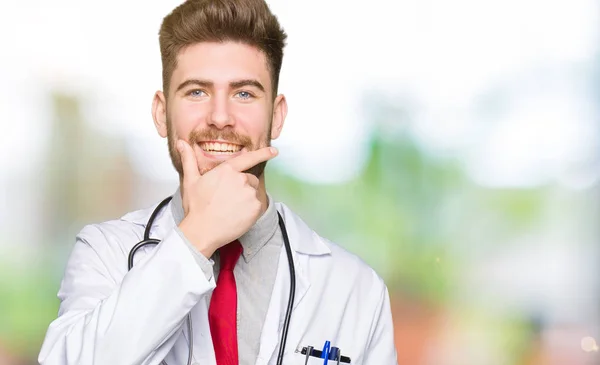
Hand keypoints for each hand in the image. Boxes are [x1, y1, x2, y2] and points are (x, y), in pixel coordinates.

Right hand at [176, 140, 277, 257]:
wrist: (202, 230)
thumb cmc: (196, 207)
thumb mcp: (190, 181)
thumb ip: (189, 160)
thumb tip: (181, 143)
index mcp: (227, 170)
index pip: (248, 158)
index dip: (263, 153)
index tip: (274, 151)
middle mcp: (241, 179)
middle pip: (249, 179)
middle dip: (242, 187)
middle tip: (226, 199)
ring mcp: (249, 194)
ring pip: (253, 193)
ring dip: (246, 198)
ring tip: (230, 208)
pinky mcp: (256, 208)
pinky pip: (257, 205)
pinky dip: (250, 210)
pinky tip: (237, 215)